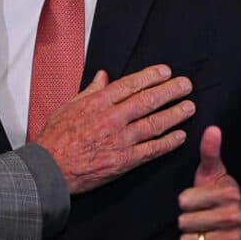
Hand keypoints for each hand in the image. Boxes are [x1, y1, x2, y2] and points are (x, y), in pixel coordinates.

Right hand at [35, 64, 194, 193]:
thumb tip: (103, 75)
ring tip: (190, 107)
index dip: (151, 76)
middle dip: (170, 91)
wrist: (50, 168)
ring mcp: (119, 140)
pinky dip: (168, 142)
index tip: (166, 72)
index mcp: (97, 102)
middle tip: (186, 85)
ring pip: (154, 123)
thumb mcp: (69, 106)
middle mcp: (112, 118)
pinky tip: (180, 136)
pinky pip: (152, 150)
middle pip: (147, 101)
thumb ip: (91, 91)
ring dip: (175, 114)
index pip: (130, 84)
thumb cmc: (56, 137)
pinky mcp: (124, 161)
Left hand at [178, 126, 240, 239]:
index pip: (184, 200)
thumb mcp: (213, 173)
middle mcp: (234, 214)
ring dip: (191, 233)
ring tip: (203, 226)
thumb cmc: (219, 196)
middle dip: (188, 218)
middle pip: (185, 220)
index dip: (186, 200)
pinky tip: (205, 238)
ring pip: (189, 236)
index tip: (198, 199)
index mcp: (229, 192)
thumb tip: (213, 128)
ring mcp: (233, 234)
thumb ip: (209, 151)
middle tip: (201, 214)